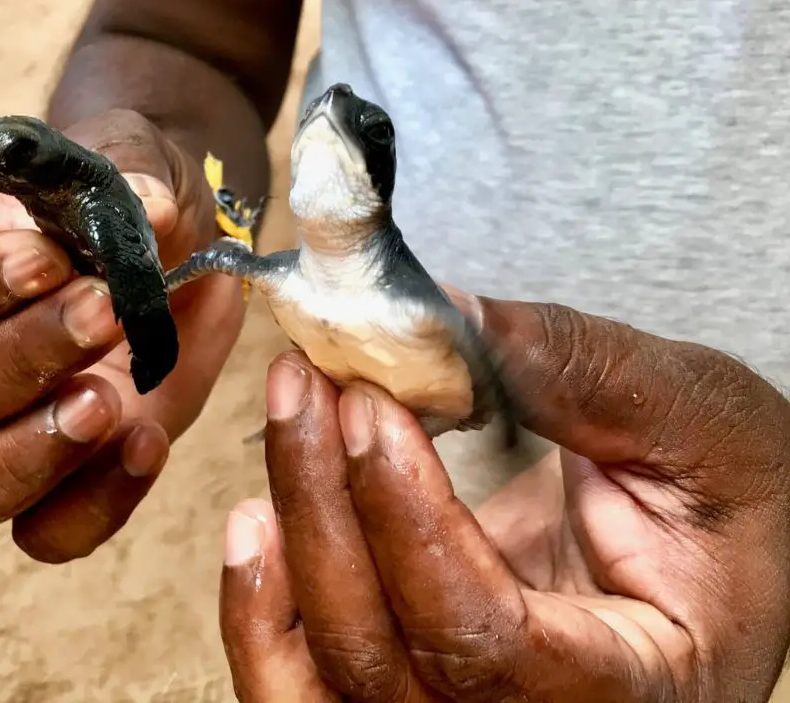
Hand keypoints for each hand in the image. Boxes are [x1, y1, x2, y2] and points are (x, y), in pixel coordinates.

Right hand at [0, 109, 245, 561]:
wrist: (186, 251)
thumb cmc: (136, 202)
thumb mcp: (139, 165)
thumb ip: (128, 173)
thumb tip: (142, 205)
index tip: (49, 261)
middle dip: (22, 358)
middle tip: (106, 313)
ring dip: (31, 455)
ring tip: (112, 402)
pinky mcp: (60, 483)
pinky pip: (45, 532)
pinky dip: (94, 506)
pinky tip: (149, 444)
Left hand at [219, 298, 789, 701]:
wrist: (699, 550)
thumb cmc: (724, 500)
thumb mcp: (699, 423)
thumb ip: (581, 370)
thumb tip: (441, 316)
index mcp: (629, 690)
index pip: (482, 638)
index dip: (406, 520)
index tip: (370, 403)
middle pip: (382, 665)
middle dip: (325, 511)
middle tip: (305, 383)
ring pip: (327, 687)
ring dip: (277, 562)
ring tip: (281, 435)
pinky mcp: (415, 684)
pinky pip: (314, 683)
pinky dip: (266, 612)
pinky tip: (258, 521)